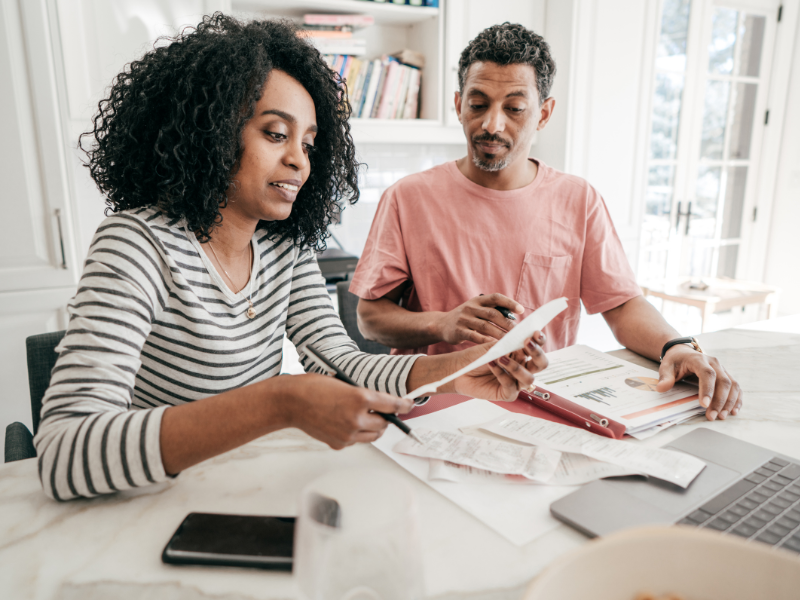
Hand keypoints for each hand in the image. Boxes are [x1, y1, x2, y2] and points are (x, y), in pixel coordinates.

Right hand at [283, 374, 413, 448]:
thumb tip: (378, 403)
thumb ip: (363, 395)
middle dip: (384, 417)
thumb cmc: (313, 387)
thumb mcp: (344, 384)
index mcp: (360, 397)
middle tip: (378, 411)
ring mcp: (348, 434)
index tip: (409, 405)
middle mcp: (356, 418)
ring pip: (372, 435)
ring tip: (361, 417)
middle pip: (384, 424)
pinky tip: (344, 423)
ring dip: (372, 427)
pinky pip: (356, 441)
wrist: (290, 402)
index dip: (403, 405)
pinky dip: (356, 434)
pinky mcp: (339, 444)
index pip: (392, 405)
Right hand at [437, 293, 523, 344]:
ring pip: (485, 326)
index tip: (521, 310)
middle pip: (492, 314)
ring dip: (499, 334)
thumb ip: (492, 311)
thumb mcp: (476, 309)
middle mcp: (470, 307)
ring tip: (510, 341)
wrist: (441, 324)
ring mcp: (464, 319)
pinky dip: (486, 342)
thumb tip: (514, 318)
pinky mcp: (459, 331)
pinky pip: (475, 337)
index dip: (509, 302)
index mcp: (478, 301)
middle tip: (519, 332)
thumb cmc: (466, 318)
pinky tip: (495, 347)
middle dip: (507, 323)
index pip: (496, 298)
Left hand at [452, 331, 547, 401]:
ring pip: (528, 378)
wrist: (459, 368)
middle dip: (537, 354)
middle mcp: (522, 369)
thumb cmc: (476, 356)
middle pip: (541, 365)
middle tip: (527, 343)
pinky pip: (510, 386)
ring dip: (516, 367)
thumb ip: (508, 343)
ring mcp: (515, 383)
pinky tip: (491, 364)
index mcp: (521, 355)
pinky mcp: (506, 394)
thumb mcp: (492, 346)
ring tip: (500, 358)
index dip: (540, 341)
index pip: (537, 348)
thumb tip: (523, 337)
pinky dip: (501, 374)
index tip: (536, 333)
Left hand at [657, 345, 742, 420]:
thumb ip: (665, 377)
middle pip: (723, 381)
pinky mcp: (726, 375)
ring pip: (732, 385)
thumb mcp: (666, 366)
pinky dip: (736, 399)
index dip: (707, 389)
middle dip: (719, 400)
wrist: (683, 353)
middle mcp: (714, 363)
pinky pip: (736, 387)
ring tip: (722, 416)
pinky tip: (734, 411)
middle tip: (712, 416)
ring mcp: (722, 369)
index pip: (707, 374)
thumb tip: (661, 389)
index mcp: (699, 359)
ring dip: (729, 402)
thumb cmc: (675, 361)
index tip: (704, 405)